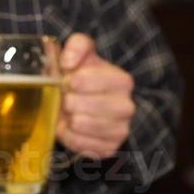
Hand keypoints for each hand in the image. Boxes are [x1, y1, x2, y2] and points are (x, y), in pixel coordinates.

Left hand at [57, 33, 135, 159]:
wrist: (92, 103)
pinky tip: (70, 126)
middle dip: (66, 100)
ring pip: (79, 125)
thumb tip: (68, 62)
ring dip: (67, 118)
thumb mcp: (83, 53)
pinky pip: (78, 144)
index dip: (69, 81)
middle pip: (80, 106)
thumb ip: (77, 45)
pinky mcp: (110, 148)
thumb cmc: (85, 76)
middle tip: (66, 98)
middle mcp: (127, 107)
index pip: (85, 81)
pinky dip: (68, 135)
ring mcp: (120, 130)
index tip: (67, 81)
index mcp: (122, 81)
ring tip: (69, 112)